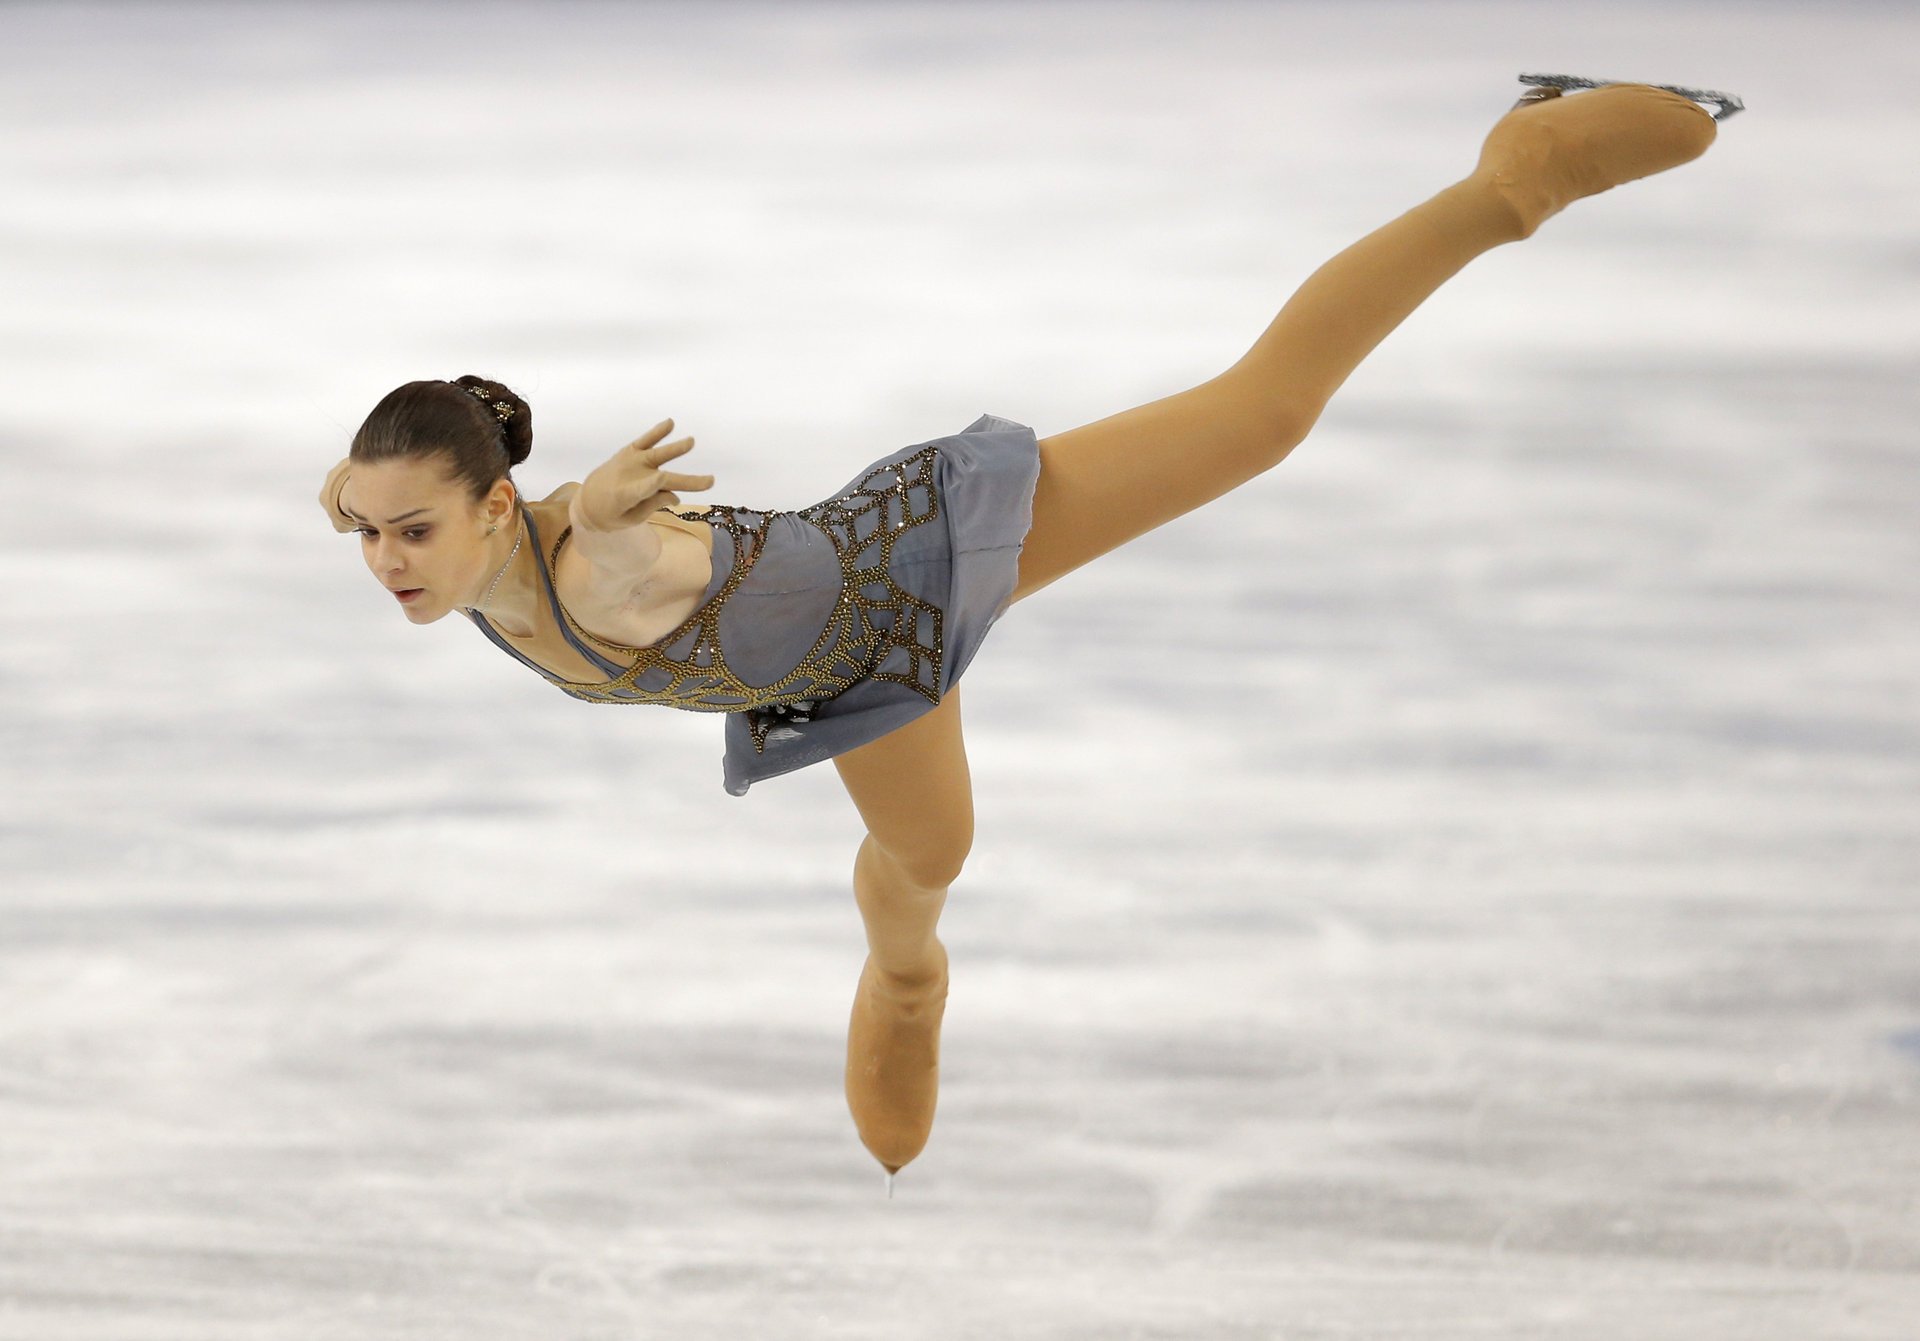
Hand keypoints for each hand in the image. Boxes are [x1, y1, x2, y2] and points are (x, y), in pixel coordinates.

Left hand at [571, 418, 714, 534]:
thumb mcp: (630, 519)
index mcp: (625, 497)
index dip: (654, 488)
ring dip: (675, 449)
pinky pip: (645, 441)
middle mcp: (630, 477)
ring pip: (657, 455)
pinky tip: (670, 423)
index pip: (642, 491)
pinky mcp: (629, 453)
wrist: (587, 501)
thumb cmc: (611, 514)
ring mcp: (630, 462)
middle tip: (710, 481)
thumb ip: (651, 506)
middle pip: (662, 479)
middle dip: (687, 481)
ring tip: (691, 441)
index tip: (670, 488)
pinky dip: (657, 432)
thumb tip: (676, 496)